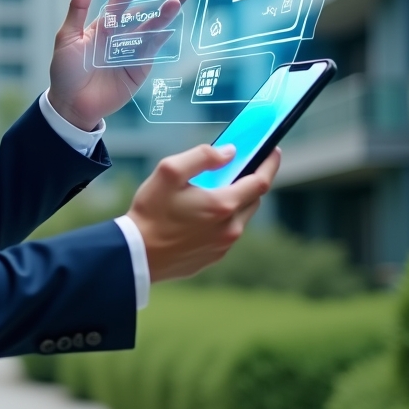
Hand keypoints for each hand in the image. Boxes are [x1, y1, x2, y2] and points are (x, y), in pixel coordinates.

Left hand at [47, 0, 195, 131]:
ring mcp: (132, 50)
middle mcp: (121, 33)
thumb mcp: (67, 37)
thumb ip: (77, 9)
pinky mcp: (139, 68)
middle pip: (147, 9)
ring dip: (166, 14)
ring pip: (153, 28)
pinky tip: (172, 25)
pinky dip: (161, 38)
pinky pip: (152, 50)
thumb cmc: (64, 71)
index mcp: (104, 22)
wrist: (71, 105)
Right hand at [127, 144, 280, 281]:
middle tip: (237, 168)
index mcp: (223, 205)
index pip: (260, 181)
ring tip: (211, 192)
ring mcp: (222, 246)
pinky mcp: (212, 258)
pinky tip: (199, 216)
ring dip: (234, 201)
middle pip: (253, 199)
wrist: (135, 255)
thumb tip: (229, 152)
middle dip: (249, 181)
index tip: (273, 150)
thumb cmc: (151, 212)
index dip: (269, 163)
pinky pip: (226, 233)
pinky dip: (221, 220)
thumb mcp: (170, 171)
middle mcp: (230, 228)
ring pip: (240, 217)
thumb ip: (202, 156)